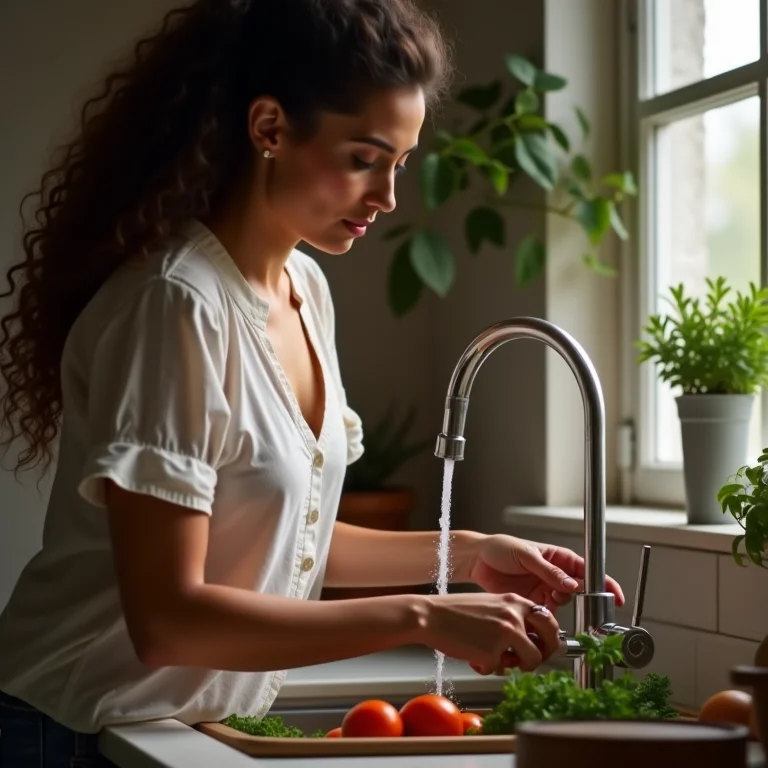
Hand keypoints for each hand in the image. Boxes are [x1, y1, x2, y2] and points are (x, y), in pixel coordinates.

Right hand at [421, 591, 560, 674]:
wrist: (430, 616)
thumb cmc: (456, 612)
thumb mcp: (491, 604)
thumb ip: (512, 616)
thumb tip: (530, 639)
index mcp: (514, 601)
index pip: (548, 619)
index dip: (550, 636)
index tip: (544, 645)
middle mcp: (514, 615)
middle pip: (549, 641)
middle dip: (543, 655)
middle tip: (530, 661)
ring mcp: (505, 634)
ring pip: (531, 661)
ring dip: (516, 665)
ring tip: (494, 659)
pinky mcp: (492, 653)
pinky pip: (498, 669)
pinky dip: (485, 667)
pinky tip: (472, 656)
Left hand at [467, 534, 624, 611]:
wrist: (476, 560)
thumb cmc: (500, 548)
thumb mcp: (526, 555)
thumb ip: (548, 571)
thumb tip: (571, 584)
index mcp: (557, 557)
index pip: (586, 569)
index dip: (604, 582)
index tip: (616, 596)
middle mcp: (553, 575)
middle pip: (578, 590)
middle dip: (583, 600)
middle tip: (581, 606)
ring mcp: (543, 589)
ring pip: (563, 604)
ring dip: (561, 609)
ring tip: (549, 606)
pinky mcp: (532, 602)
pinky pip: (546, 613)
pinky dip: (547, 618)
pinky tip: (541, 617)